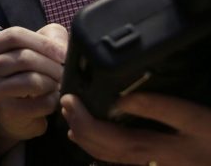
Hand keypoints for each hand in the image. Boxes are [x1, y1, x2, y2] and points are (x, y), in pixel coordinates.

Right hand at [0, 23, 67, 152]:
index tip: (64, 53)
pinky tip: (55, 99)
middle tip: (67, 72)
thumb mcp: (38, 47)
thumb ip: (50, 37)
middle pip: (24, 58)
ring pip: (32, 80)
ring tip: (60, 84)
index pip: (15, 35)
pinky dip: (54, 100)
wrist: (18, 113)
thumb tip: (64, 46)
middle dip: (52, 65)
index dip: (44, 43)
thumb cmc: (28, 73)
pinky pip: (40, 103)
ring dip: (53, 82)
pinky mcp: (7, 111)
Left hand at [61, 92, 210, 165]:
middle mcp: (142, 162)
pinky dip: (101, 149)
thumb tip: (120, 99)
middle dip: (79, 127)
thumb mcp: (192, 117)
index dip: (82, 118)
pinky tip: (95, 142)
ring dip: (86, 139)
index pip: (103, 136)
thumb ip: (156, 107)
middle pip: (100, 149)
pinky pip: (119, 160)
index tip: (68, 99)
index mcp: (149, 147)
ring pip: (107, 158)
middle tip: (65, 105)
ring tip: (72, 120)